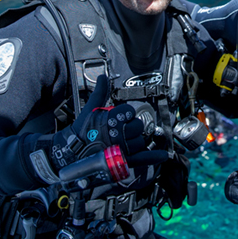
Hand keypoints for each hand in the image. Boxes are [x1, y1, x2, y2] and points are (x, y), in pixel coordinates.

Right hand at [49, 75, 167, 171]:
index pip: (130, 112)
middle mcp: (119, 134)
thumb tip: (102, 77)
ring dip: (135, 141)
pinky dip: (154, 157)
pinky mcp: (124, 160)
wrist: (74, 151)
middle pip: (138, 127)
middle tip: (119, 131)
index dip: (125, 114)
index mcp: (113, 120)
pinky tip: (163, 155)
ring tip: (122, 142)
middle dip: (131, 128)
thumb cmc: (83, 130)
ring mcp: (123, 148)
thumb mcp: (90, 109)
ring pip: (140, 142)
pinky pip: (143, 158)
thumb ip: (100, 93)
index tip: (117, 118)